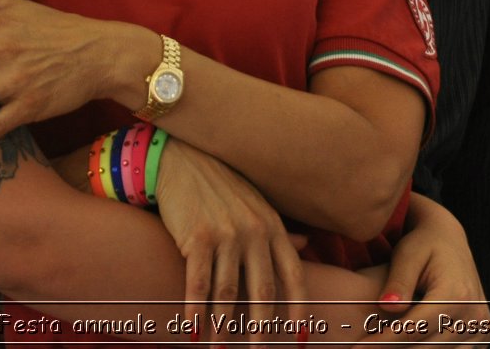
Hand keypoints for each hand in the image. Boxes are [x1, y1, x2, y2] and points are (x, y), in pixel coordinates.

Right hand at [153, 137, 307, 340]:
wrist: (182, 158)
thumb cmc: (221, 183)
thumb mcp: (257, 203)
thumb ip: (281, 229)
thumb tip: (307, 247)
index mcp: (272, 227)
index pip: (293, 276)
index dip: (298, 310)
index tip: (301, 337)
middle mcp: (254, 232)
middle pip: (263, 291)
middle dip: (260, 329)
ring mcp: (226, 234)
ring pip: (228, 293)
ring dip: (223, 327)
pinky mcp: (198, 236)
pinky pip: (198, 282)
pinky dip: (195, 310)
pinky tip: (192, 329)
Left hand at [358, 195, 489, 343]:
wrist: (449, 241)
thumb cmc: (422, 244)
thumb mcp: (407, 254)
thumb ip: (399, 280)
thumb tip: (387, 306)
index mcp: (457, 294)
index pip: (414, 328)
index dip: (383, 341)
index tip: (357, 347)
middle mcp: (474, 315)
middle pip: (426, 348)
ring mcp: (480, 329)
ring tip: (378, 346)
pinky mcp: (479, 337)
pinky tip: (402, 347)